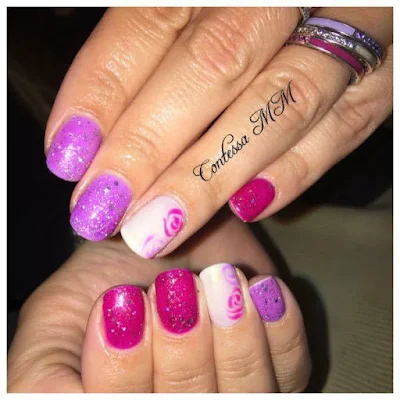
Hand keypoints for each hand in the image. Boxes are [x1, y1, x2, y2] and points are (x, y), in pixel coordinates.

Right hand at [8, 215, 309, 391]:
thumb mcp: (53, 324)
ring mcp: (238, 394)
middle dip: (181, 351)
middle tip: (172, 286)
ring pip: (247, 393)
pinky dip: (279, 328)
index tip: (119, 302)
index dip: (122, 374)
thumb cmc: (102, 280)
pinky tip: (258, 290)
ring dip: (232, 337)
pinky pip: (292, 364)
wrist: (154, 242)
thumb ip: (43, 378)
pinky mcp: (279, 366)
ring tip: (218, 280)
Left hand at [45, 7, 391, 257]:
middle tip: (102, 210)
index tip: (68, 156)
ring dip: (211, 174)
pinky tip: (247, 207)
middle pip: (213, 65)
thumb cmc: (250, 11)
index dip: (103, 89)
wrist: (332, 1)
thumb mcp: (202, 11)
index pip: (151, 20)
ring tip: (155, 228)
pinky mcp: (384, 82)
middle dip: (149, 145)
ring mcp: (349, 30)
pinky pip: (344, 127)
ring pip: (279, 103)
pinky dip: (295, 171)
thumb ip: (155, 58)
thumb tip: (99, 137)